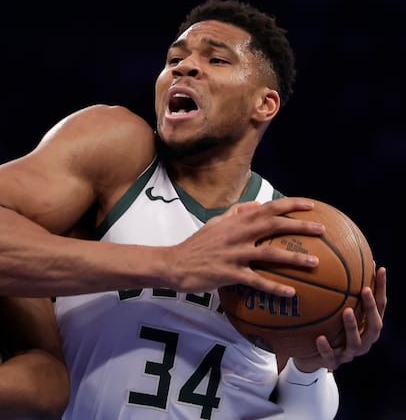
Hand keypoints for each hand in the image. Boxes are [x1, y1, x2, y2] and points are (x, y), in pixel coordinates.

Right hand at [170, 197, 323, 295]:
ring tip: (315, 263)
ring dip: (294, 258)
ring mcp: (233, 254)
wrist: (174, 264)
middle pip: (273, 225)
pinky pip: (256, 281)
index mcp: (235, 221)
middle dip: (300, 226)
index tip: (311, 205)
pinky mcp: (229, 273)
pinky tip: (290, 293)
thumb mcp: (214, 223)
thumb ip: (235, 213)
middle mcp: (237, 234)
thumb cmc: (196, 245)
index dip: (291, 204)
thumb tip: (256, 204)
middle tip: (323, 230)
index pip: (267, 207)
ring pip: (269, 254)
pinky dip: (274, 287)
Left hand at [292, 266, 386, 371]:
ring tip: (346, 311)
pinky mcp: (334, 363)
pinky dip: (326, 347)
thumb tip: (336, 258)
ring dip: (352, 326)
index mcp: (367, 326)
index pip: (379, 305)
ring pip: (356, 342)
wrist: (310, 358)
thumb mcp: (333, 310)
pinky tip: (319, 338)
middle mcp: (364, 340)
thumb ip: (338, 292)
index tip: (379, 268)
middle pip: (375, 324)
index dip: (381, 288)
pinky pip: (330, 356)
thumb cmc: (326, 328)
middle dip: (370, 307)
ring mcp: (350, 353)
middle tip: (364, 289)